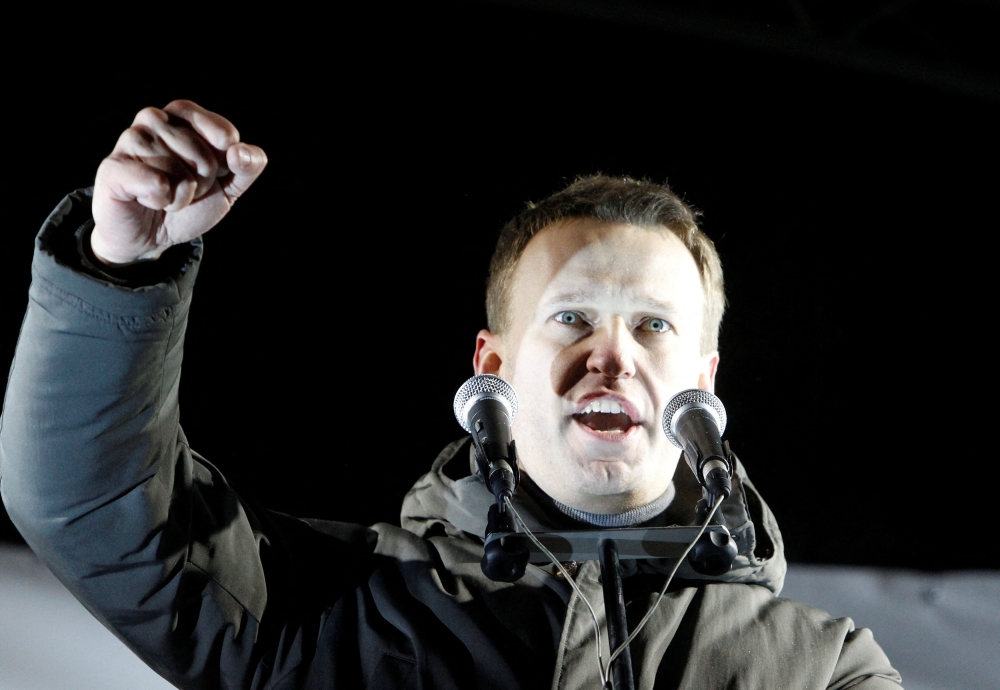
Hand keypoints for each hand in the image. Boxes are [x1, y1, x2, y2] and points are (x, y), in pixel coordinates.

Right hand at [90, 100, 266, 264]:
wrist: (150, 235)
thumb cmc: (188, 201)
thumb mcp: (229, 186)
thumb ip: (248, 166)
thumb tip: (239, 151)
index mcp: (184, 115)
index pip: (225, 133)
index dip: (224, 164)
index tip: (209, 173)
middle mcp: (154, 118)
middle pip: (204, 156)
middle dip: (201, 183)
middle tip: (181, 188)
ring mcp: (131, 139)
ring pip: (180, 172)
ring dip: (181, 196)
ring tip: (164, 195)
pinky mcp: (114, 166)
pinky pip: (157, 184)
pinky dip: (162, 201)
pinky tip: (148, 199)